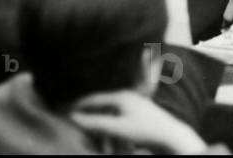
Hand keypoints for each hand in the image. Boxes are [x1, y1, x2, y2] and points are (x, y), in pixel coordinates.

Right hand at [69, 90, 206, 153]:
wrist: (171, 136)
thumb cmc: (145, 131)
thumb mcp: (117, 129)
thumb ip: (95, 123)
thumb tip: (73, 118)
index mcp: (121, 96)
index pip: (93, 99)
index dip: (76, 105)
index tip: (61, 110)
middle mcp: (127, 97)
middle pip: (100, 105)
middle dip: (86, 114)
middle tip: (70, 119)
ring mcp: (134, 104)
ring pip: (109, 114)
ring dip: (99, 124)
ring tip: (87, 130)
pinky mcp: (138, 114)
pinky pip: (117, 119)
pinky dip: (109, 127)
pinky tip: (106, 135)